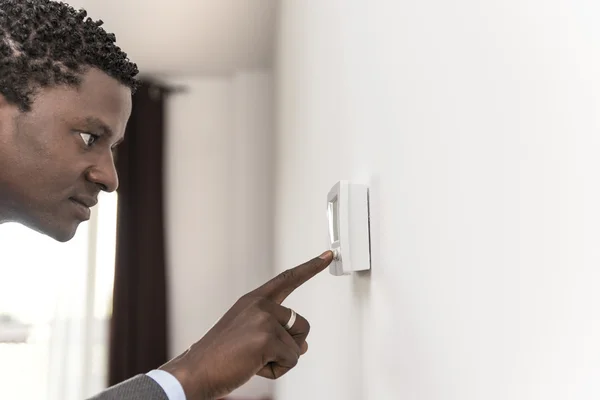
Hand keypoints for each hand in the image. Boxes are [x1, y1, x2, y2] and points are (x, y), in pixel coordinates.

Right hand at [159, 250, 333, 399]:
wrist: (196, 372)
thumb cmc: (220, 357)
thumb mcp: (249, 336)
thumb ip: (276, 333)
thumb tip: (303, 346)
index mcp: (253, 300)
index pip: (287, 279)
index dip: (310, 268)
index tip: (328, 255)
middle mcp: (259, 305)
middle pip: (301, 325)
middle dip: (289, 345)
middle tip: (258, 353)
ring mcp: (263, 319)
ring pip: (298, 346)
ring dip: (281, 360)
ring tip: (253, 360)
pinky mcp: (267, 338)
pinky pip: (291, 360)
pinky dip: (277, 370)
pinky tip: (253, 367)